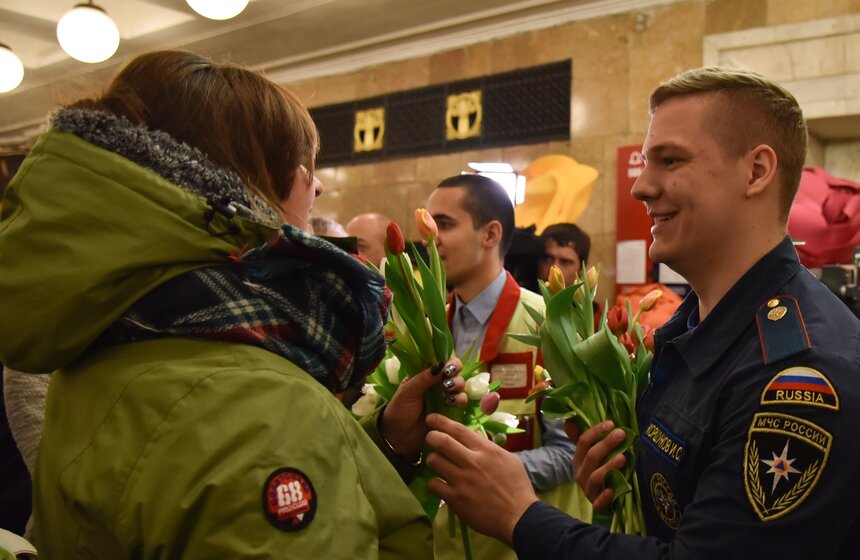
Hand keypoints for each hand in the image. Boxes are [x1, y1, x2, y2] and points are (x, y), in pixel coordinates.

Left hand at [381, 359, 465, 459]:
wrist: (398, 437)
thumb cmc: (399, 411)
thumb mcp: (407, 392)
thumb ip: (423, 378)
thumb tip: (440, 365)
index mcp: (425, 374)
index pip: (441, 361)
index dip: (448, 361)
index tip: (446, 367)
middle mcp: (437, 383)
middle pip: (455, 371)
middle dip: (455, 373)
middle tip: (447, 380)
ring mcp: (445, 397)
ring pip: (460, 385)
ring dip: (458, 385)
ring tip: (448, 392)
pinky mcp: (451, 411)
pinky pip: (461, 401)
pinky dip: (460, 399)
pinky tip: (450, 403)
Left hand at [425, 413, 537, 544]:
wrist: (519, 517)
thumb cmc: (517, 487)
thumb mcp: (508, 460)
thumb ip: (489, 447)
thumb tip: (473, 436)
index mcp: (486, 451)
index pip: (458, 429)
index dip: (441, 421)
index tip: (431, 418)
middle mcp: (472, 462)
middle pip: (441, 441)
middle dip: (431, 437)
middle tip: (430, 439)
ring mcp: (462, 481)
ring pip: (434, 461)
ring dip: (432, 459)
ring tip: (437, 463)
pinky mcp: (456, 499)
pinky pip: (434, 484)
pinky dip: (434, 482)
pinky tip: (440, 484)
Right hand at [570, 420, 626, 510]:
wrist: (600, 499)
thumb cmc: (597, 471)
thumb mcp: (589, 454)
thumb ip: (581, 437)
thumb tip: (568, 420)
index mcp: (578, 460)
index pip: (583, 442)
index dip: (596, 431)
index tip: (611, 423)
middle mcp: (580, 474)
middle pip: (591, 457)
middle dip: (606, 444)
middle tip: (621, 434)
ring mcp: (588, 490)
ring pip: (594, 477)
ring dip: (608, 466)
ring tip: (623, 457)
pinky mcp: (596, 505)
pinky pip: (598, 502)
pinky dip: (604, 496)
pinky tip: (612, 490)